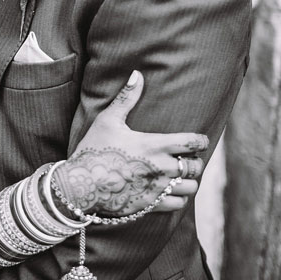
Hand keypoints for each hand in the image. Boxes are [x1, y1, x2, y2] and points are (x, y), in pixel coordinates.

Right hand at [61, 71, 208, 216]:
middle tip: (185, 159)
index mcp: (155, 145)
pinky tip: (170, 192)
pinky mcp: (152, 204)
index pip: (193, 142)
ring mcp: (158, 188)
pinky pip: (179, 203)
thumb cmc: (93, 149)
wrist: (79, 184)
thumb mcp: (107, 120)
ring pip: (191, 187)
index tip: (198, 141)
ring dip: (188, 181)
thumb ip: (126, 98)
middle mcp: (162, 167)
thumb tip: (137, 74)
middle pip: (196, 166)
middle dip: (193, 162)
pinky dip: (178, 198)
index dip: (201, 141)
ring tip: (180, 178)